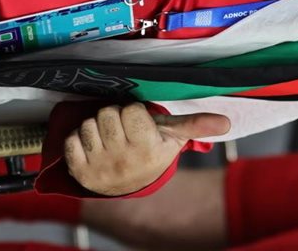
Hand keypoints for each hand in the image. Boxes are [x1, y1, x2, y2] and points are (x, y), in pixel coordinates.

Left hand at [64, 104, 230, 195]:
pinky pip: (71, 141)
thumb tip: (227, 122)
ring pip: (88, 125)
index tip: (138, 123)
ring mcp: (99, 166)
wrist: (131, 187)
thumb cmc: (152, 154)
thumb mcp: (174, 139)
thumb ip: (197, 125)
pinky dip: (77, 139)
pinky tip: (91, 145)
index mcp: (147, 148)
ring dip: (95, 126)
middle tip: (122, 129)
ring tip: (108, 137)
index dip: (133, 112)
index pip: (130, 110)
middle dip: (113, 116)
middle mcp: (123, 158)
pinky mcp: (80, 171)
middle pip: (107, 114)